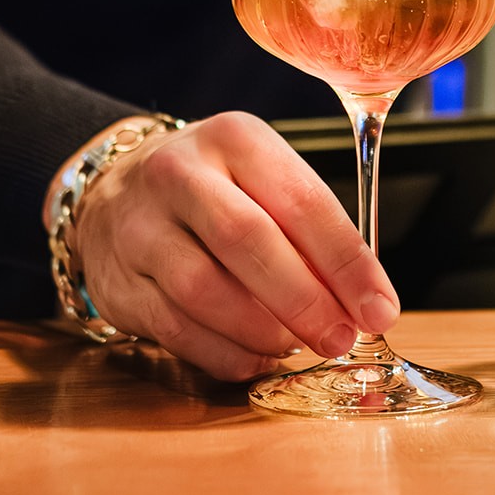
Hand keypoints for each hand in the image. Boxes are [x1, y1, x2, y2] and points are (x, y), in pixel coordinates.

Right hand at [70, 111, 399, 379]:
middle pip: (249, 242)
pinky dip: (226, 353)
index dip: (346, 262)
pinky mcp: (117, 282)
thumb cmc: (214, 189)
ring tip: (297, 344)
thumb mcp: (261, 178)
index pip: (301, 200)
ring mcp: (140, 227)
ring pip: (205, 291)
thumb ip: (309, 230)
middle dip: (305, 300)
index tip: (379, 307)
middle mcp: (179, 174)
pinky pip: (176, 330)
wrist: (115, 192)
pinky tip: (257, 356)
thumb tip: (364, 299)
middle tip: (341, 336)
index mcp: (234, 138)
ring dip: (264, 330)